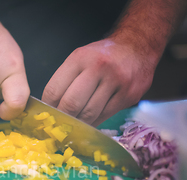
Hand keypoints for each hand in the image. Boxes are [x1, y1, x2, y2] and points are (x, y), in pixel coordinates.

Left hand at [42, 38, 157, 126]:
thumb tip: (50, 108)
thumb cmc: (102, 56)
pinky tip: (89, 122)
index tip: (48, 115)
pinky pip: (105, 115)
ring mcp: (116, 81)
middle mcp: (98, 68)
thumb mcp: (80, 58)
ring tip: (73, 125)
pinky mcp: (129, 95)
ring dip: (78, 123)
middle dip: (63, 118)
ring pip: (89, 113)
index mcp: (80, 58)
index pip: (55, 90)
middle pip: (71, 104)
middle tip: (60, 125)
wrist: (138, 46)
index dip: (48, 107)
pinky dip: (94, 122)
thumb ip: (65, 80)